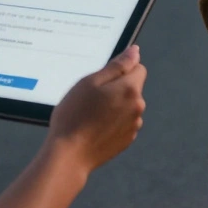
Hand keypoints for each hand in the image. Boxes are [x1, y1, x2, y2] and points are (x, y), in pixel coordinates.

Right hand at [47, 45, 146, 172]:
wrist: (70, 154)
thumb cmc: (75, 115)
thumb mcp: (91, 82)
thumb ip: (117, 65)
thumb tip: (135, 52)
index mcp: (130, 89)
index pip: (138, 68)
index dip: (120, 70)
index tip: (102, 79)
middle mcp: (138, 107)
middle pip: (132, 88)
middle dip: (116, 88)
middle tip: (91, 98)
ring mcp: (134, 125)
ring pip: (127, 106)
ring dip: (115, 106)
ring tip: (90, 115)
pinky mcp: (127, 139)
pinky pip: (123, 122)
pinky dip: (112, 122)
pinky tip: (94, 128)